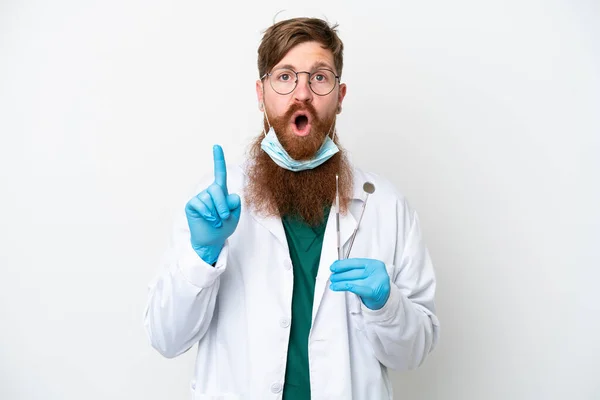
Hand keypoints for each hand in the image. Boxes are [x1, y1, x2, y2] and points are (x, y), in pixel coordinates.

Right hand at [185, 145, 240, 264]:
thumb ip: (235, 204)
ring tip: (216, 221)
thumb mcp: (235, 215)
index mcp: (221, 192)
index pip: (220, 173)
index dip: (218, 160)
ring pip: (209, 198)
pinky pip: (201, 204)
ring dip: (216, 213)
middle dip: (223, 205)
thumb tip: (230, 195)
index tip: (216, 146)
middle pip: (217, 189)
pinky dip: (208, 214)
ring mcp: (199, 198)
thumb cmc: (223, 227)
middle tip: (224, 217)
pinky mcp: (191, 205)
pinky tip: (209, 220)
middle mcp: (209, 192)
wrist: (212, 241)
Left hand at [329, 258, 390, 309]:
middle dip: (340, 275)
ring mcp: (376, 282)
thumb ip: (354, 269)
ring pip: (353, 281)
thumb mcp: (367, 273)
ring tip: (333, 285)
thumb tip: (337, 266)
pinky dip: (349, 287)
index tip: (333, 267)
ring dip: (340, 283)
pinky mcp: (374, 292)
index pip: (355, 262)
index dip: (342, 264)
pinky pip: (359, 289)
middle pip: (353, 272)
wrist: (385, 298)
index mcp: (374, 264)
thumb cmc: (374, 284)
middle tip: (332, 277)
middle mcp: (376, 271)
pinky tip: (341, 286)